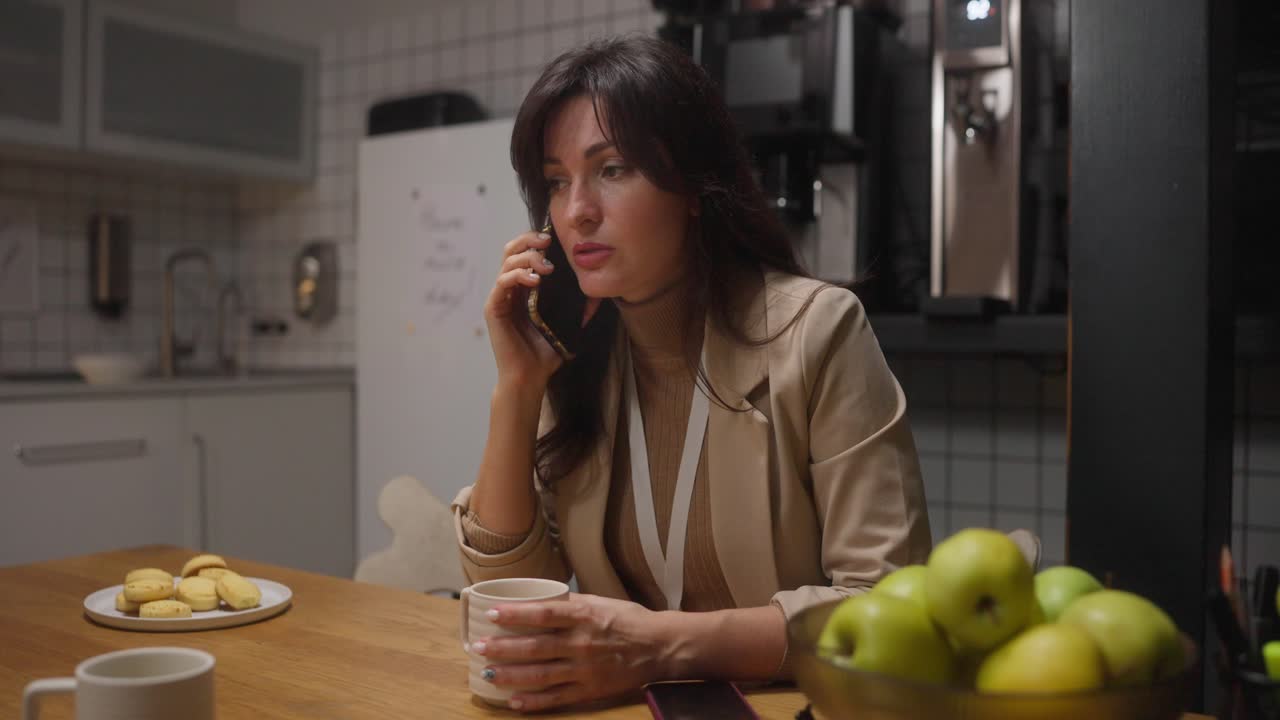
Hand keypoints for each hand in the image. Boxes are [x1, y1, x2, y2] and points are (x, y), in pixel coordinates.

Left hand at [472, 593, 670, 711]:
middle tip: (478, 646)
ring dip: (511, 674)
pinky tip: (514, 701)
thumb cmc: (629, 619)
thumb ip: (570, 603)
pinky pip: (557, 698)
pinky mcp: (590, 690)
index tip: (492, 614)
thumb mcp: (600, 602)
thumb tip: (539, 599)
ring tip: (487, 673)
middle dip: (503, 648)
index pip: (543, 614)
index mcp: (584, 616)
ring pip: (541, 674)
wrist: (659, 647)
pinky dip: (534, 702)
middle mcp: (582, 642)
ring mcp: (585, 669)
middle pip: (535, 646)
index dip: (516, 615)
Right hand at [483, 230, 563, 390]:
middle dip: (529, 240)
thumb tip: (598, 292)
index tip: (556, 239)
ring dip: (528, 258)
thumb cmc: (547, 353)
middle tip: (548, 242)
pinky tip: (535, 280)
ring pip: (507, 262)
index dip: (536, 241)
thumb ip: (579, 307)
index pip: (525, 254)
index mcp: (525, 289)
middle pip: (512, 250)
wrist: (531, 377)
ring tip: (547, 268)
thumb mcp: (568, 323)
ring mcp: (500, 297)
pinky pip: (501, 282)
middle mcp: (510, 289)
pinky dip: (517, 275)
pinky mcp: (494, 308)